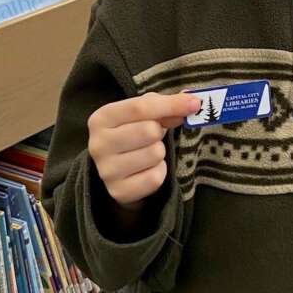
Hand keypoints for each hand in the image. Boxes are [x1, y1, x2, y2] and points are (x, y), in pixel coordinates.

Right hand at [88, 91, 200, 209]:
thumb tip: (193, 101)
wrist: (117, 169)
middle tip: (152, 135)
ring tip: (147, 152)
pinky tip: (146, 169)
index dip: (170, 104)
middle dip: (159, 132)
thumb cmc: (133, 132)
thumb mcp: (144, 113)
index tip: (194, 104)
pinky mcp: (119, 191)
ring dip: (159, 152)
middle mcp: (98, 144)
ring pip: (154, 154)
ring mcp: (107, 170)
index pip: (140, 107)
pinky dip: (159, 172)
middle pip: (149, 130)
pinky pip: (155, 177)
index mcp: (101, 118)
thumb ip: (166, 105)